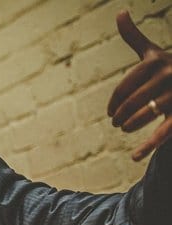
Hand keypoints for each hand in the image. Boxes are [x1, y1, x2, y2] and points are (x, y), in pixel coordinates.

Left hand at [107, 10, 171, 160]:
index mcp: (158, 62)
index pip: (126, 85)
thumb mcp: (154, 53)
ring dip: (131, 124)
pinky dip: (148, 145)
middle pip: (134, 100)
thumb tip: (120, 11)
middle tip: (117, 122)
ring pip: (147, 113)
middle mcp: (169, 75)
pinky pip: (164, 131)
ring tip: (125, 128)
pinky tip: (134, 156)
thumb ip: (134, 36)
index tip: (111, 112)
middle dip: (121, 114)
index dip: (115, 101)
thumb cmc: (171, 68)